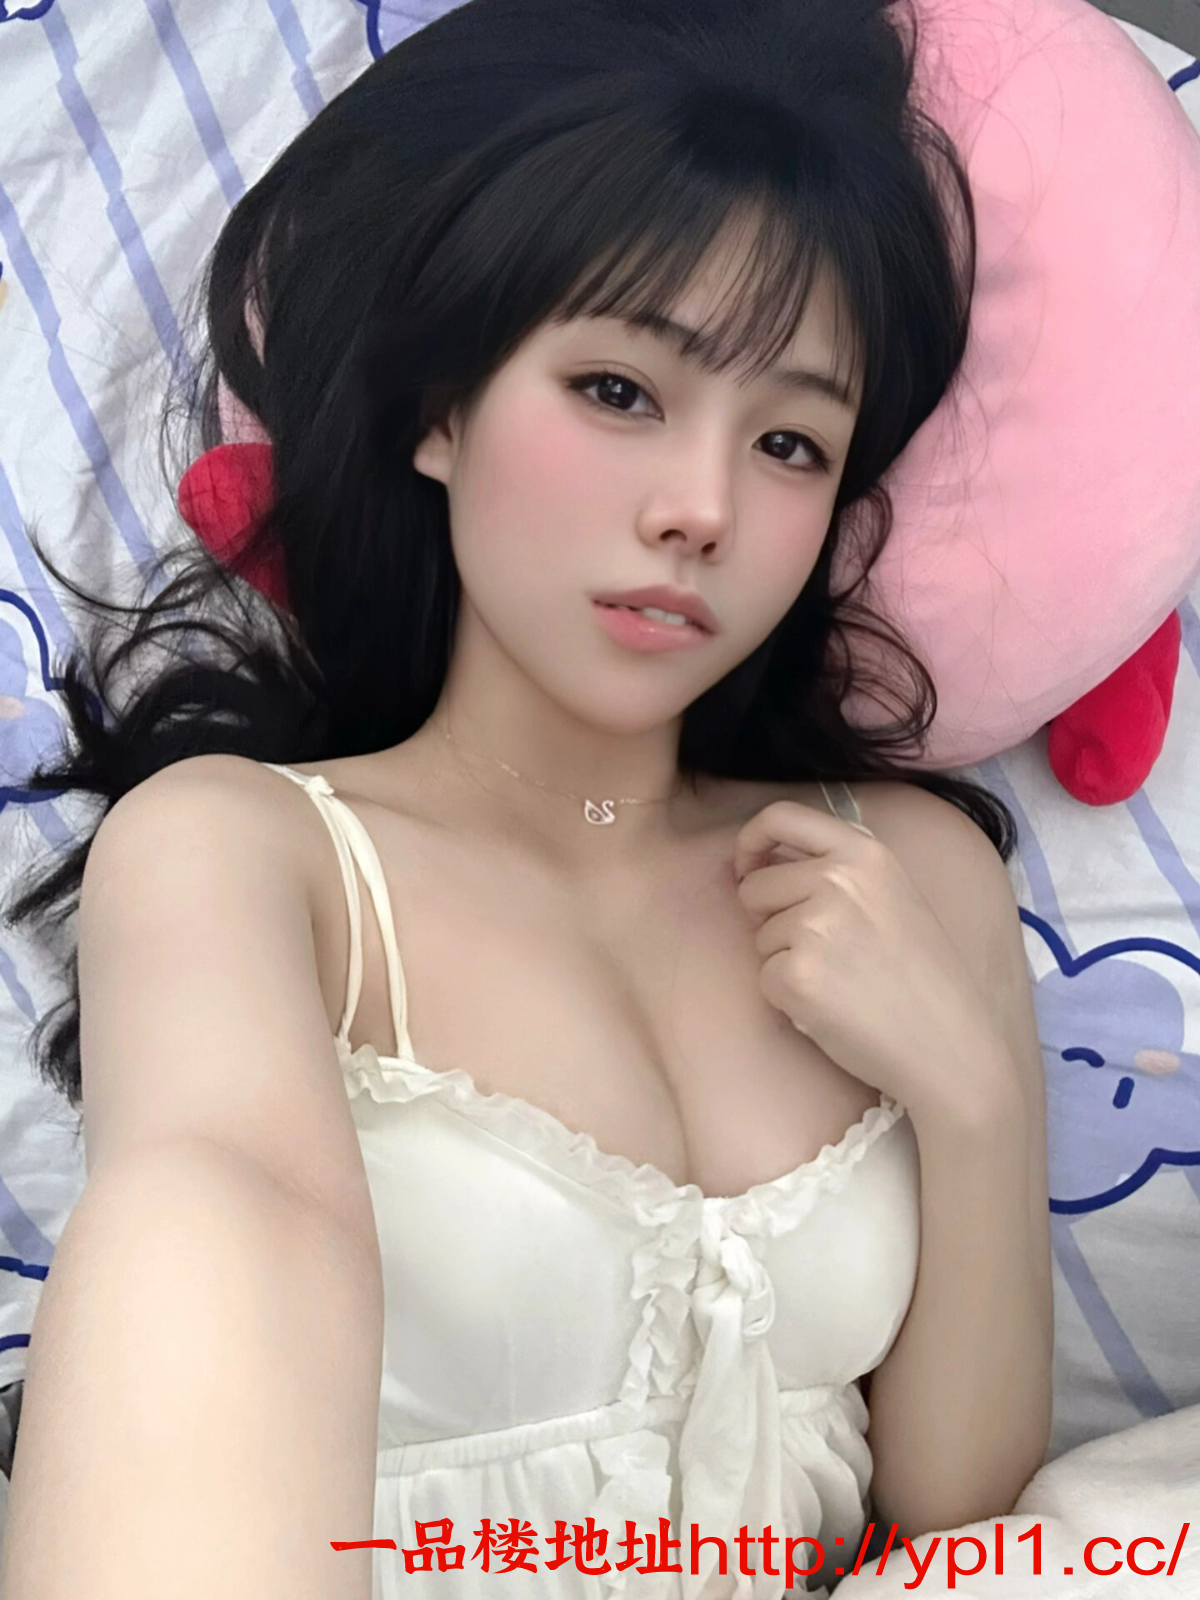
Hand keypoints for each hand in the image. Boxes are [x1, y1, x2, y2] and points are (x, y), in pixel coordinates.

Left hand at [731, 799, 1010, 1122]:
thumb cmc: (921, 975)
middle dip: (769, 917)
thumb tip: (769, 861)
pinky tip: (830, 1007)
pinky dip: (787, 997)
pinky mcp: (796, 974)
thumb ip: (838, 869)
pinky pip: (764, 977)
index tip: (748, 867)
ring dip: (784, 960)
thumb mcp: (893, 894)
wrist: (948, 1043)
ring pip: (759, 935)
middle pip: (756, 885)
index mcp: (864, 853)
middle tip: (818, 950)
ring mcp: (814, 926)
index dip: (751, 841)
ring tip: (838, 980)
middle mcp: (836, 879)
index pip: (780, 817)